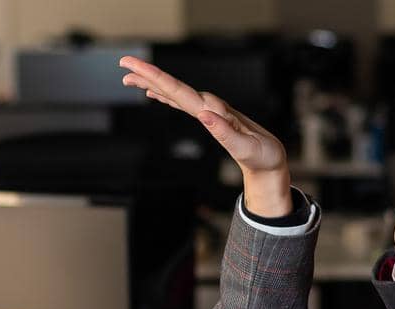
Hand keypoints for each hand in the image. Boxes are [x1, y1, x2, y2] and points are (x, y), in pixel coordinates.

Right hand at [119, 55, 291, 216]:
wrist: (270, 158)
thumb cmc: (262, 154)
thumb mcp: (247, 148)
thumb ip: (225, 132)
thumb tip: (204, 115)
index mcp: (214, 110)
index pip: (179, 91)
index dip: (155, 78)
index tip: (137, 68)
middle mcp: (210, 106)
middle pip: (173, 86)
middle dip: (148, 74)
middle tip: (124, 63)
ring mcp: (208, 110)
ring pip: (174, 92)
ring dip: (152, 83)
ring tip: (129, 77)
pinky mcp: (208, 117)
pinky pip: (180, 102)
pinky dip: (164, 95)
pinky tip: (153, 93)